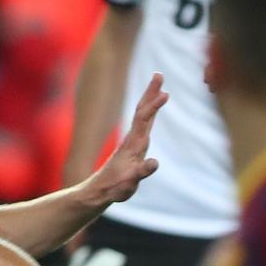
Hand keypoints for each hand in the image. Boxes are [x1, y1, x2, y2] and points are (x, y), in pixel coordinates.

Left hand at [82, 73, 164, 207]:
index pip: (143, 120)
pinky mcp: (135, 148)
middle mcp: (134, 140)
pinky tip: (153, 106)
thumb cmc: (114, 188)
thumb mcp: (127, 184)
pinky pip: (144, 125)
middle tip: (159, 75)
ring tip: (160, 88)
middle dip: (151, 93)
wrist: (100, 191)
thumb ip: (140, 173)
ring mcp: (134, 144)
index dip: (154, 106)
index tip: (165, 92)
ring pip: (144, 117)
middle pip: (143, 112)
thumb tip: (154, 163)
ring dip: (151, 100)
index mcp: (133, 145)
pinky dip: (150, 113)